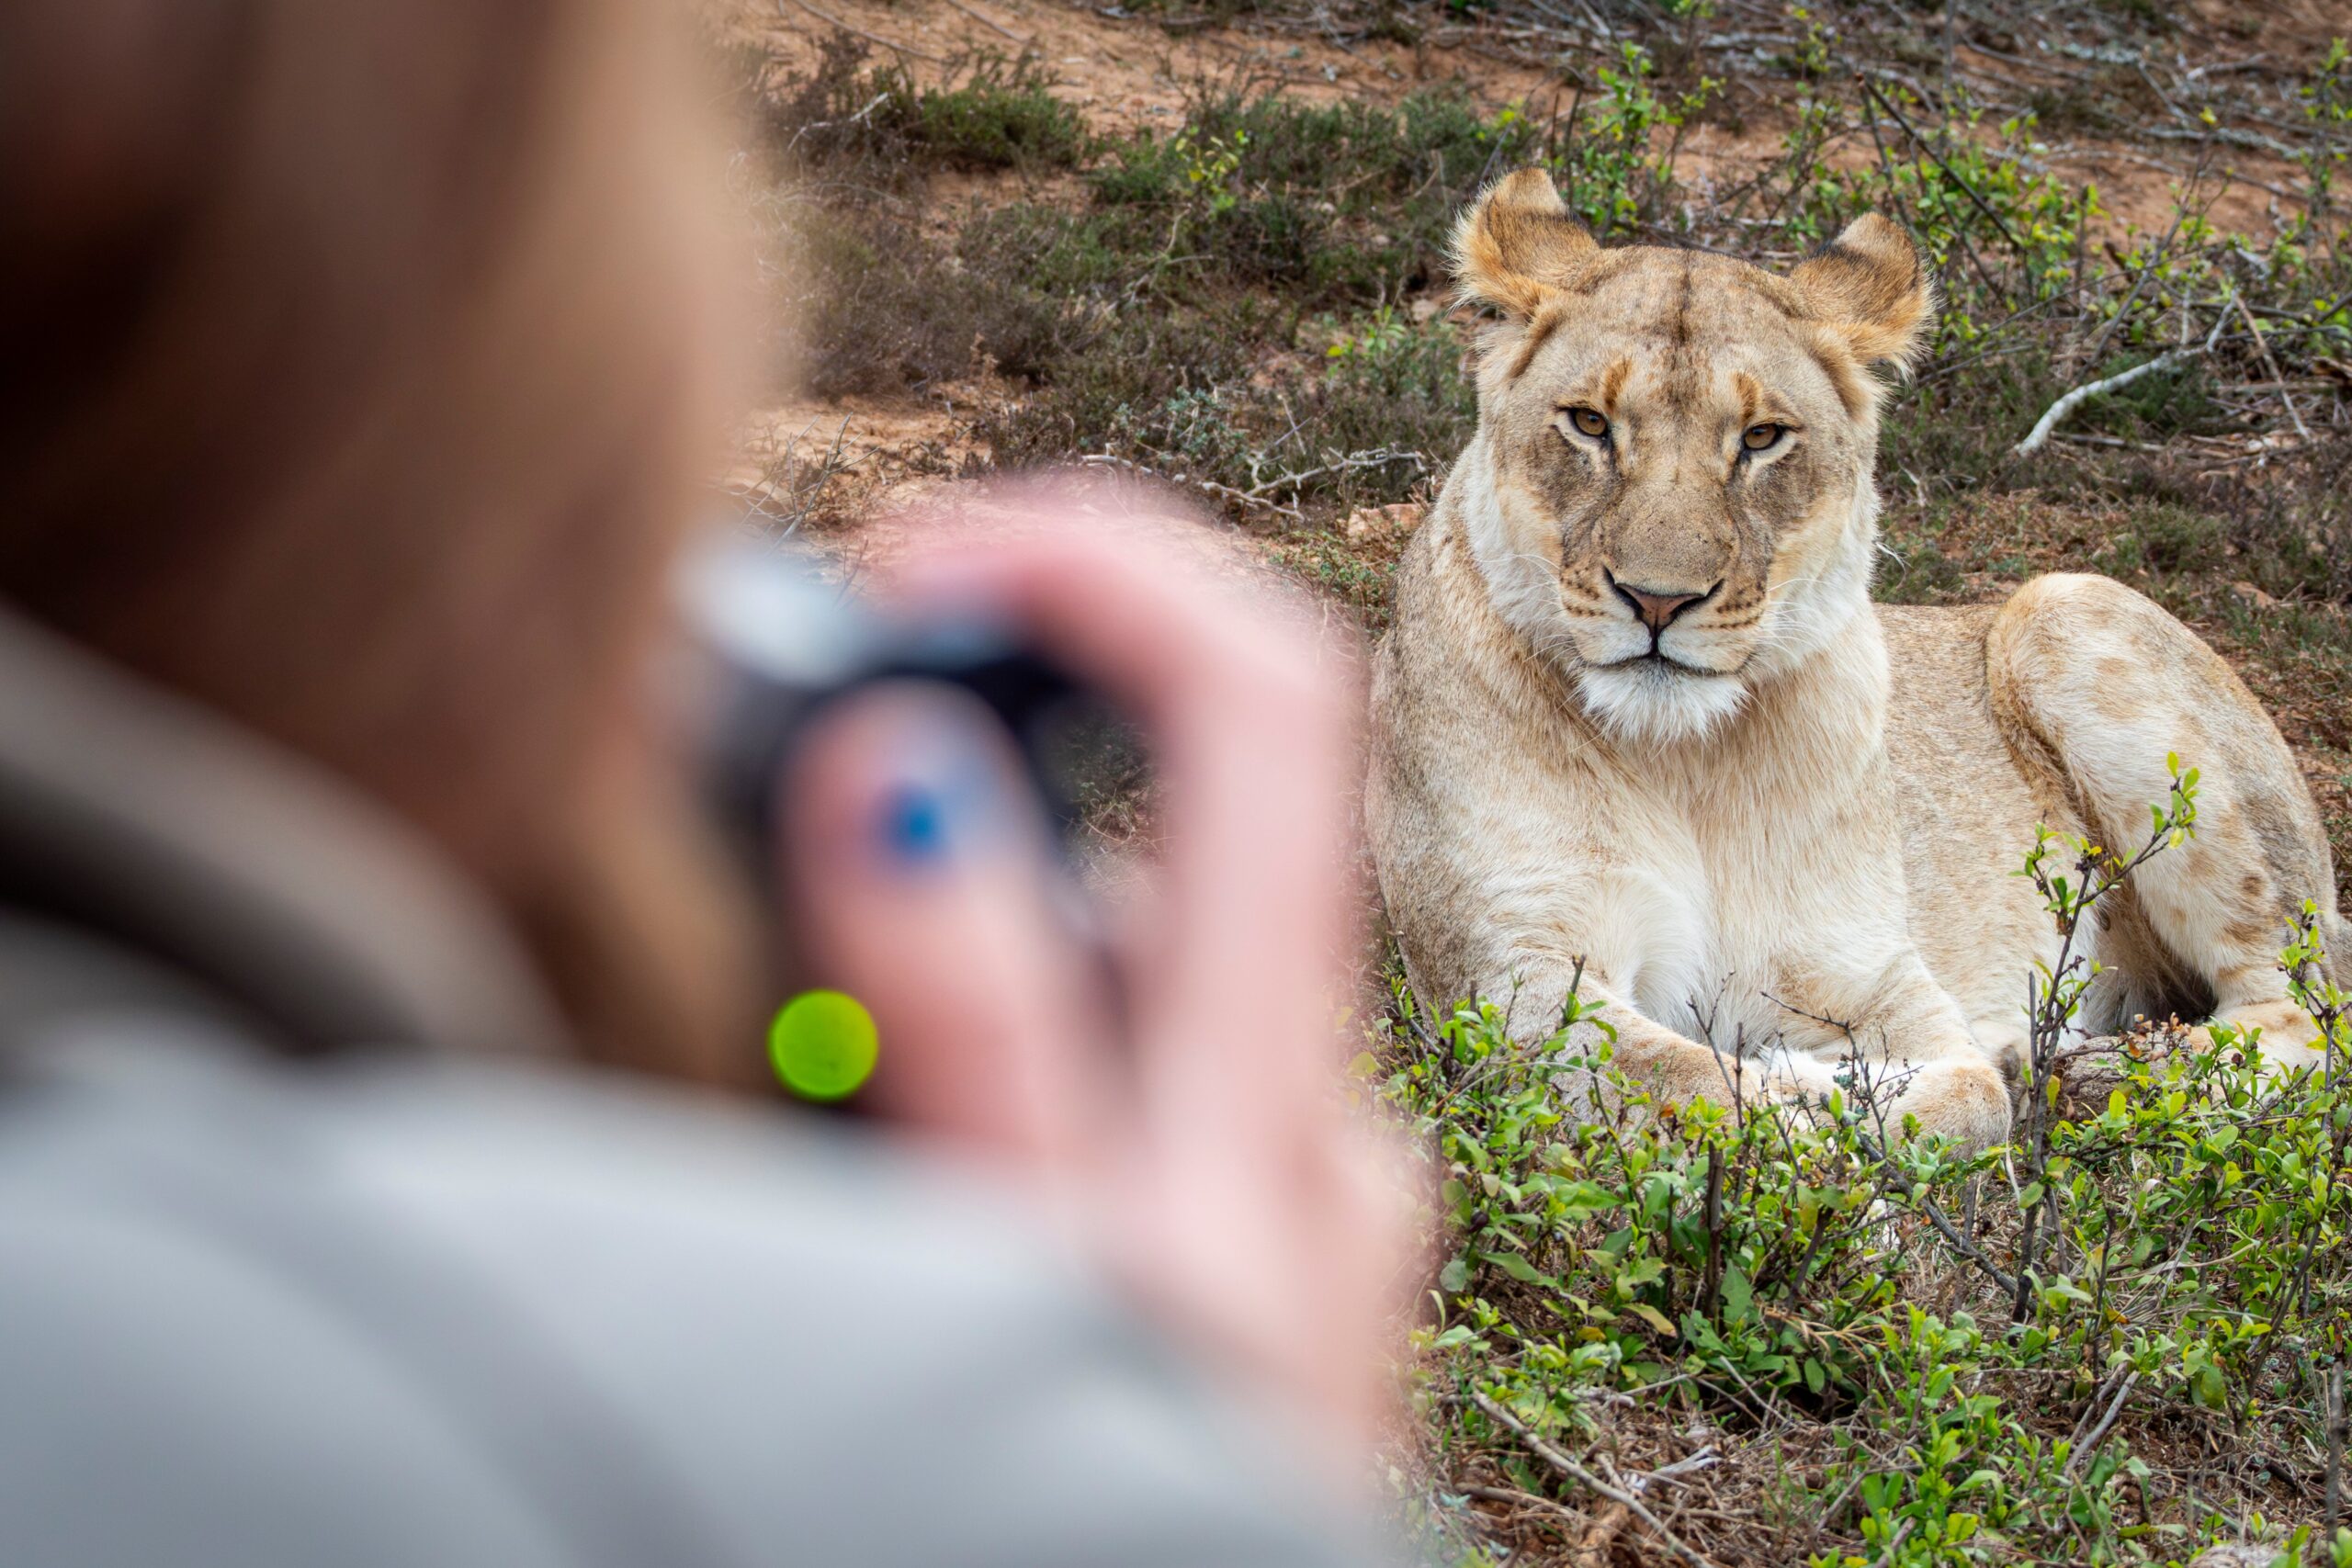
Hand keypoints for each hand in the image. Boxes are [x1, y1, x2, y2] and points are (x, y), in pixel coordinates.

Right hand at [777, 492, 1412, 1456]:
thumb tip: (905, 780)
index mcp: (1271, 1101)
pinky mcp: (1258, 1233)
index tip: (935, 546)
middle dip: (1000, 763)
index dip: (1112, 566)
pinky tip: (937, 1154)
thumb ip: (963, 1033)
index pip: (1261, 706)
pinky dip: (1028, 1044)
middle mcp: (1315, 1117)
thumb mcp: (1014, 1280)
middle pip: (1193, 814)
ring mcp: (1295, 1180)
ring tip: (849, 1086)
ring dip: (983, 947)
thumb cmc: (1120, 1537)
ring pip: (1137, 960)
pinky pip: (1141, 1068)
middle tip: (821, 817)